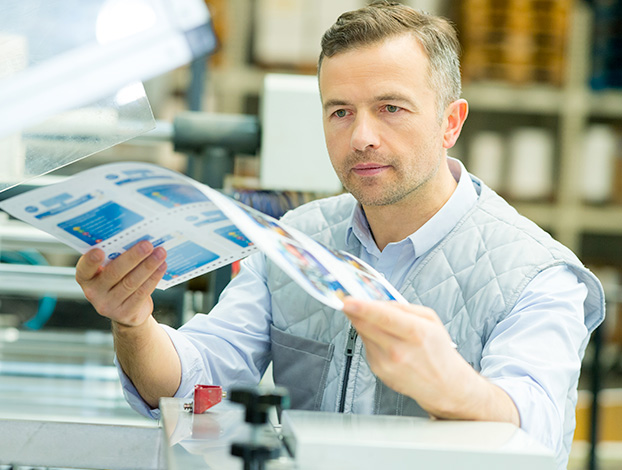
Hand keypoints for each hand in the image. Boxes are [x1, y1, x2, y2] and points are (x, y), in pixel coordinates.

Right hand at [75, 241, 166, 327]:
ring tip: (160, 253)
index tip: (99, 250)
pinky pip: (142, 293)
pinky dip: (154, 278)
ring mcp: (109, 305)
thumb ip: (114, 257)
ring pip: (131, 282)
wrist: (127, 311)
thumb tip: (136, 238)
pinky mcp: (126, 313)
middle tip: (147, 244)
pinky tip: (162, 266)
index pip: (84, 269)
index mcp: (86, 278)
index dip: (90, 261)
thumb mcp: (109, 270)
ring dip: (148, 266)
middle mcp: (94, 293)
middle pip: (114, 273)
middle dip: (133, 257)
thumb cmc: (118, 282)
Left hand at [341, 297, 480, 418]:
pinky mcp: (378, 371)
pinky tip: (384, 341)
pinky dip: (370, 338)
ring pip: (363, 334)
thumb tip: (380, 302)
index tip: (346, 300)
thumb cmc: (438, 351)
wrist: (443, 385)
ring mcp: (386, 363)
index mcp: (416, 333)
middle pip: (365, 325)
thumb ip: (404, 307)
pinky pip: (367, 346)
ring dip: (363, 324)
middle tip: (347, 301)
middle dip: (353, 311)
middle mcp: (399, 350)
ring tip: (378, 323)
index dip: (362, 307)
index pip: (383, 317)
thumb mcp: (431, 320)